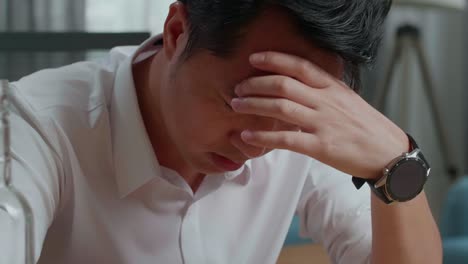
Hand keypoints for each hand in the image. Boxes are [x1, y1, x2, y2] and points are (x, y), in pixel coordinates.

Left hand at [231, 52, 408, 179]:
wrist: (387, 153)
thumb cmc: (366, 126)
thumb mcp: (347, 99)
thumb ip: (323, 91)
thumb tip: (297, 85)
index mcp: (332, 87)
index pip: (299, 66)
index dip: (274, 60)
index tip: (254, 59)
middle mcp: (325, 101)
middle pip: (283, 84)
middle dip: (255, 84)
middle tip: (238, 87)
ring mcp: (323, 123)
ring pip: (281, 108)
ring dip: (253, 105)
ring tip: (235, 106)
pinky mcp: (321, 146)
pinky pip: (286, 139)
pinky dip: (263, 137)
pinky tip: (247, 136)